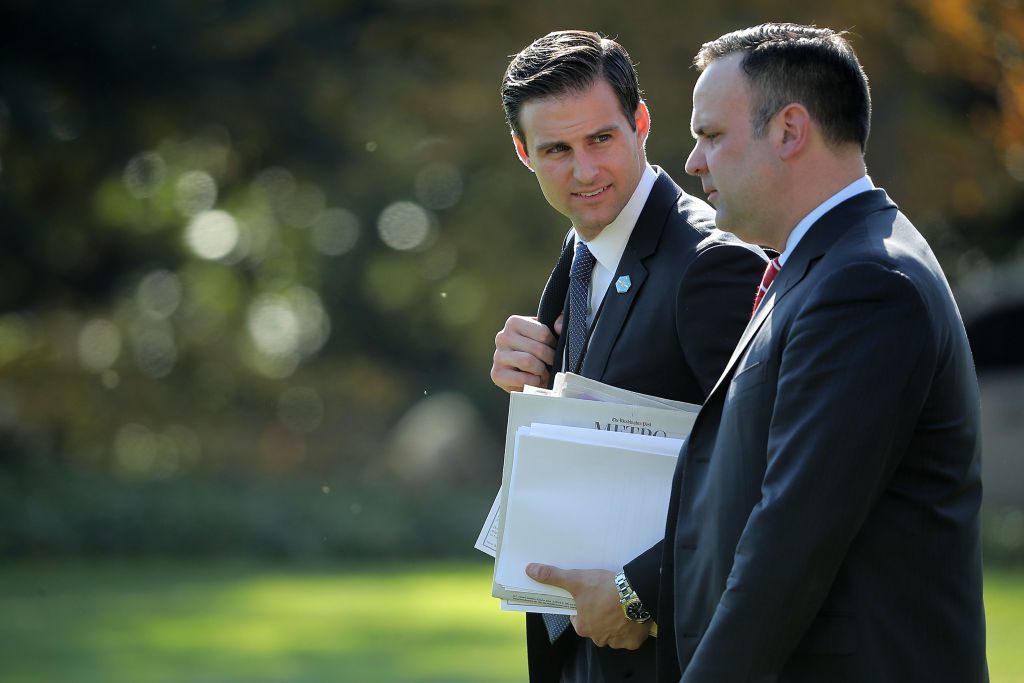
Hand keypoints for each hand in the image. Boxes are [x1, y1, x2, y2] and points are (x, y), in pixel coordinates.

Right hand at [490, 315, 558, 391]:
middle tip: (551, 364)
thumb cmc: (539, 350)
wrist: (525, 372)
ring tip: (543, 372)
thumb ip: (561, 320)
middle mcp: (502, 337)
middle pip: (537, 348)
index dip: (553, 344)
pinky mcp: (497, 374)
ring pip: (528, 362)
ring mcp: (498, 356)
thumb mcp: (550, 331)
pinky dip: (533, 382)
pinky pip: (522, 378)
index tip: (553, 348)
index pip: (543, 333)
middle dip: (549, 360)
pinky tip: (534, 380)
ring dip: (541, 371)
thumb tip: (558, 327)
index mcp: (514, 322)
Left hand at [526, 563, 650, 649]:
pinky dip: (631, 628)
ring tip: (620, 604)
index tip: (591, 597)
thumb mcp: (576, 579)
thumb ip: (553, 576)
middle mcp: (598, 639)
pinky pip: (630, 637)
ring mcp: (617, 642)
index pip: (578, 618)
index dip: (583, 607)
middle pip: (595, 626)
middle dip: (599, 615)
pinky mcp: (633, 642)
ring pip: (613, 632)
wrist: (635, 593)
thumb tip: (530, 570)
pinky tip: (632, 614)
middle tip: (607, 598)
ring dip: (616, 622)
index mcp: (582, 627)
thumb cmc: (604, 589)